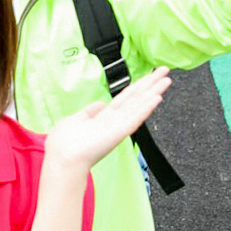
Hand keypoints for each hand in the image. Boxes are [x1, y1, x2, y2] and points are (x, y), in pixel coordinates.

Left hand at [44, 68, 172, 170]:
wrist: (64, 159)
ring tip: (166, 79)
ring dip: (153, 91)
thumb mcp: (75, 121)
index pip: (125, 98)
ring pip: (139, 105)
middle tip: (165, 71)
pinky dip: (146, 107)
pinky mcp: (119, 132)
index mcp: (104, 118)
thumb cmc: (64, 145)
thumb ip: (88, 112)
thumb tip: (99, 103)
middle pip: (136, 98)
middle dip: (150, 84)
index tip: (149, 76)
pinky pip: (135, 117)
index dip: (137, 86)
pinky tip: (157, 96)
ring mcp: (118, 126)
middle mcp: (114, 121)